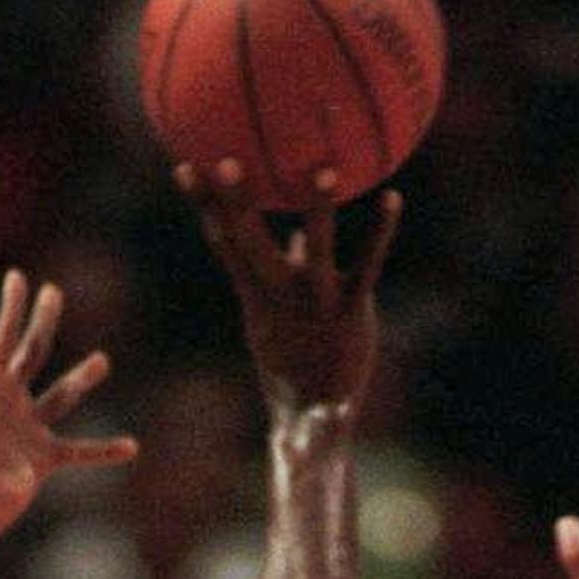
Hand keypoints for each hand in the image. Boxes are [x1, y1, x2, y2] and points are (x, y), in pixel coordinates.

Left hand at [0, 271, 137, 548]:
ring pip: (61, 396)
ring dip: (82, 379)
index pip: (2, 336)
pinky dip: (105, 450)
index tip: (17, 278)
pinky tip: (132, 447)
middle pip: (32, 352)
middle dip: (42, 322)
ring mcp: (27, 429)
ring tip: (102, 361)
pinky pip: (80, 451)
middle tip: (53, 292)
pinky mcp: (42, 461)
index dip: (11, 307)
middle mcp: (8, 400)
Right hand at [182, 166, 399, 415]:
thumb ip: (289, 269)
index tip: (184, 165)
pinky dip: (381, 233)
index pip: (223, 242)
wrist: (313, 417)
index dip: (204, 206)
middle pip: (253, 242)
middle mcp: (282, 296)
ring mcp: (318, 303)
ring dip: (318, 212)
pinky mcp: (352, 310)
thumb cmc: (294, 362)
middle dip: (238, 204)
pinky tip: (393, 198)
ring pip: (317, 251)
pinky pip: (368, 265)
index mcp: (255, 294)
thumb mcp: (278, 316)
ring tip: (324, 170)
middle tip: (226, 161)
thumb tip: (300, 237)